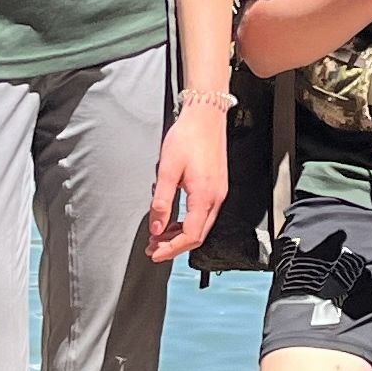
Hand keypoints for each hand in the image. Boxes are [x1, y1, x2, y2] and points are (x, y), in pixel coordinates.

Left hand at [145, 97, 228, 262]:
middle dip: (175, 246)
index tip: (155, 253)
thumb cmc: (188, 137)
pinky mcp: (216, 187)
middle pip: (198, 235)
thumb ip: (162, 202)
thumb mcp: (168, 170)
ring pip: (201, 226)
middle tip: (153, 248)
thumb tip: (157, 228)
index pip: (190, 236)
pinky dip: (188, 223)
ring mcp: (218, 193)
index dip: (172, 249)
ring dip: (180, 235)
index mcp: (204, 196)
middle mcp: (216, 198)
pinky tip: (174, 220)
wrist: (206, 117)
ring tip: (160, 236)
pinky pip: (203, 214)